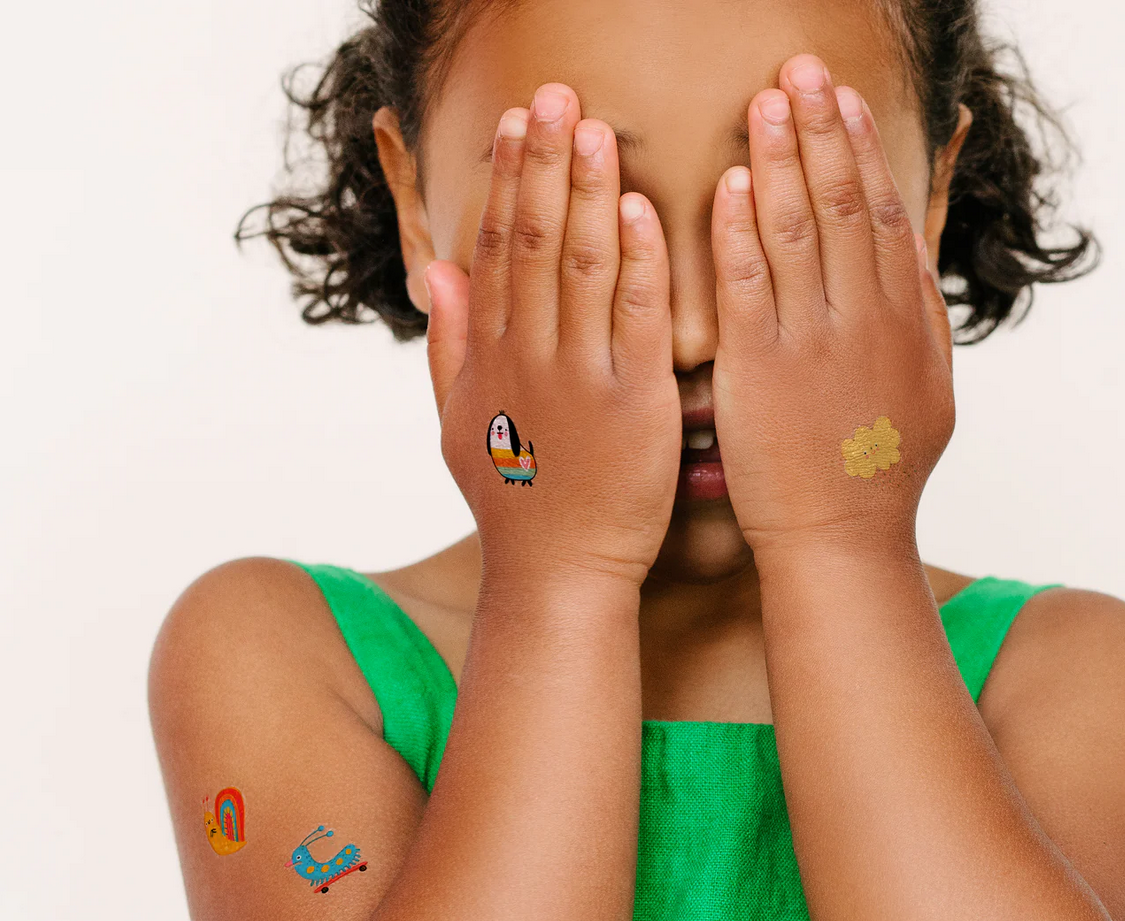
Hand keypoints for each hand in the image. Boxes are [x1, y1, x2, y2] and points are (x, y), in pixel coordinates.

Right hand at [424, 84, 679, 588]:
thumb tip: (437, 272)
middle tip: (555, 93)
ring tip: (593, 127)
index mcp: (491, 358)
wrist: (556, 575)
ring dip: (587, 193)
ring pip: (582, 268)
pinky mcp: (634, 405)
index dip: (506, 181)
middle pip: (533, 243)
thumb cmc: (513, 502)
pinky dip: (639, 264)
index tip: (516, 120)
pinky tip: (640, 210)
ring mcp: (580, 380)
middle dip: (543, 164)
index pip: (496, 250)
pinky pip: (636, 321)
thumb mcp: (457, 426)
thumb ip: (448, 345)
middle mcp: (529, 358)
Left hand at [710, 54, 954, 560]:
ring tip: (767, 99)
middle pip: (846, 205)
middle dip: (822, 130)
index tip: (843, 100)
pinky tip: (732, 183)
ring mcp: (815, 343)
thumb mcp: (925, 392)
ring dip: (784, 159)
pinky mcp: (763, 371)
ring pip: (802, 231)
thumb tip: (909, 265)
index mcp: (903, 322)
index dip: (862, 150)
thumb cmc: (875, 473)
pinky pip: (752, 287)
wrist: (840, 538)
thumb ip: (917, 323)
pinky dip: (742, 232)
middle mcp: (865, 320)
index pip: (883, 215)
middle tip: (802, 69)